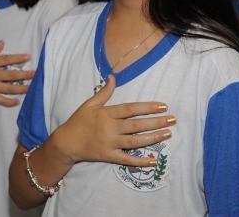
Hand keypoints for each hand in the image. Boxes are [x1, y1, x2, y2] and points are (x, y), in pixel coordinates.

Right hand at [0, 40, 33, 106]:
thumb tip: (3, 42)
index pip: (7, 60)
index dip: (18, 58)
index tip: (28, 56)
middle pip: (11, 75)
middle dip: (25, 74)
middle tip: (34, 73)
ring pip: (9, 89)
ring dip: (21, 88)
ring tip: (30, 87)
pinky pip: (1, 101)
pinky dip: (10, 102)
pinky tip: (18, 101)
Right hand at [53, 76, 174, 167]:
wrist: (66, 142)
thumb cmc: (78, 121)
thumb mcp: (89, 103)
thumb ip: (104, 92)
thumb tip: (113, 77)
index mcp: (106, 113)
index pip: (131, 109)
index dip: (148, 107)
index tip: (163, 106)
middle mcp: (109, 128)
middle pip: (137, 125)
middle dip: (156, 122)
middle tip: (173, 119)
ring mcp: (110, 143)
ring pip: (135, 141)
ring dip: (153, 138)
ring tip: (168, 134)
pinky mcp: (108, 156)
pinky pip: (127, 159)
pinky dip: (140, 161)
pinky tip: (154, 160)